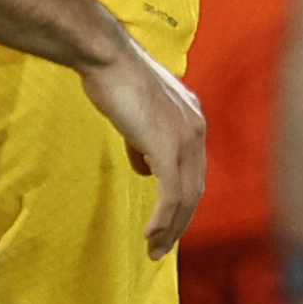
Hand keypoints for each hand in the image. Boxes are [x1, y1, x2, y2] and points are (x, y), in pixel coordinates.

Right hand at [76, 36, 205, 256]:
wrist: (106, 55)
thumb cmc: (112, 73)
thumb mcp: (134, 108)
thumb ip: (144, 137)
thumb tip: (144, 165)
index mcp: (192, 118)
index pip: (193, 169)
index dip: (181, 198)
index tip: (167, 221)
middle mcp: (196, 130)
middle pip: (194, 189)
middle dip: (179, 222)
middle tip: (161, 245)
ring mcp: (185, 139)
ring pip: (185, 198)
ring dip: (170, 228)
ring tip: (154, 248)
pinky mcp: (168, 148)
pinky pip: (170, 195)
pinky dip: (162, 220)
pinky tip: (151, 235)